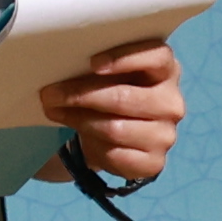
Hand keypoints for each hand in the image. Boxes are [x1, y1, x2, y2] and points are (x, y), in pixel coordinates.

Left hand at [41, 40, 182, 184]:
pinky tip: (78, 137)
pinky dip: (92, 147)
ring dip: (78, 120)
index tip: (92, 63)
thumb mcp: (107, 73)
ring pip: (115, 128)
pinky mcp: (154, 163)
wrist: (112, 135)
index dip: (125, 58)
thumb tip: (63, 63)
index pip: (157, 56)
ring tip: (54, 111)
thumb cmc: (109, 90)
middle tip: (50, 94)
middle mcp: (171, 103)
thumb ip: (98, 65)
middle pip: (125, 97)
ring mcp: (165, 135)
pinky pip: (115, 154)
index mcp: (166, 70)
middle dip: (81, 95)